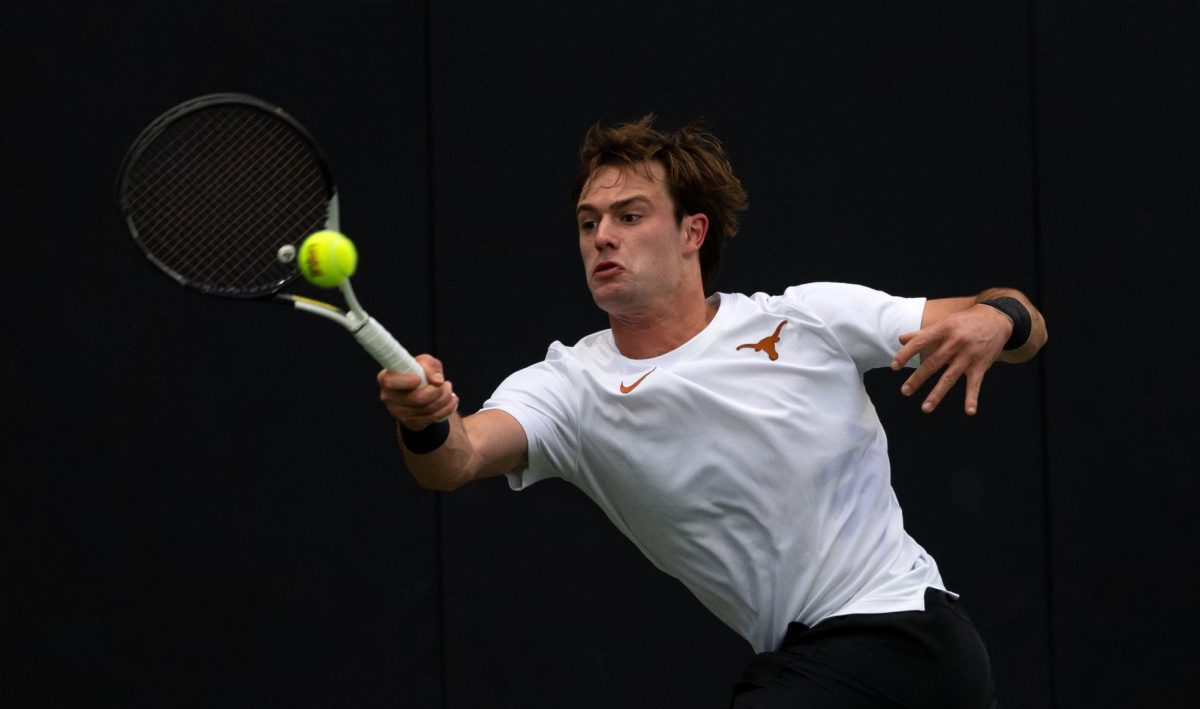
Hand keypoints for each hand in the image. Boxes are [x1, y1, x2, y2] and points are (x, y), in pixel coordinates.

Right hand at [377, 354, 457, 429]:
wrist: (421, 392)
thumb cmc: (421, 372)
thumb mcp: (425, 363)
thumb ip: (430, 365)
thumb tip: (437, 381)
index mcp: (386, 378)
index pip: (390, 382)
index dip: (407, 381)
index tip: (418, 378)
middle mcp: (388, 397)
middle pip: (416, 398)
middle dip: (437, 391)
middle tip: (446, 384)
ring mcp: (398, 412)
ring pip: (427, 409)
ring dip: (445, 399)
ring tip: (449, 389)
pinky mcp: (410, 423)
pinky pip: (432, 418)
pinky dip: (447, 409)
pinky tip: (452, 400)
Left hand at [890, 304, 1012, 414]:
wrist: (997, 319)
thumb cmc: (965, 322)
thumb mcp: (945, 323)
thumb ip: (923, 333)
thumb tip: (901, 339)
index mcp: (944, 329)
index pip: (920, 342)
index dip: (906, 354)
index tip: (894, 366)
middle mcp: (956, 342)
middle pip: (933, 363)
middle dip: (918, 378)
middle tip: (905, 391)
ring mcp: (969, 355)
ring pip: (950, 377)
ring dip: (937, 394)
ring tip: (925, 408)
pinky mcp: (981, 366)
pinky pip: (975, 384)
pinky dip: (972, 398)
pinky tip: (969, 411)